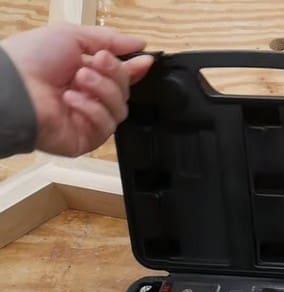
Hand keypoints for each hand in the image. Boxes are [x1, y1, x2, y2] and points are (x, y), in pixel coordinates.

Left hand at [0, 24, 153, 155]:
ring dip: (102, 90)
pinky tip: (71, 100)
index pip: (120, 76)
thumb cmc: (31, 59)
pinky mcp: (86, 139)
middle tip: (95, 63)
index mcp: (84, 74)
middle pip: (124, 90)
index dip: (134, 68)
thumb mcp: (72, 36)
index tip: (145, 59)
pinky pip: (106, 126)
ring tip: (78, 80)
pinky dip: (91, 109)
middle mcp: (87, 98)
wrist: (12, 87)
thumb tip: (139, 43)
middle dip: (114, 74)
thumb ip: (109, 39)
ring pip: (120, 108)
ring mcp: (87, 120)